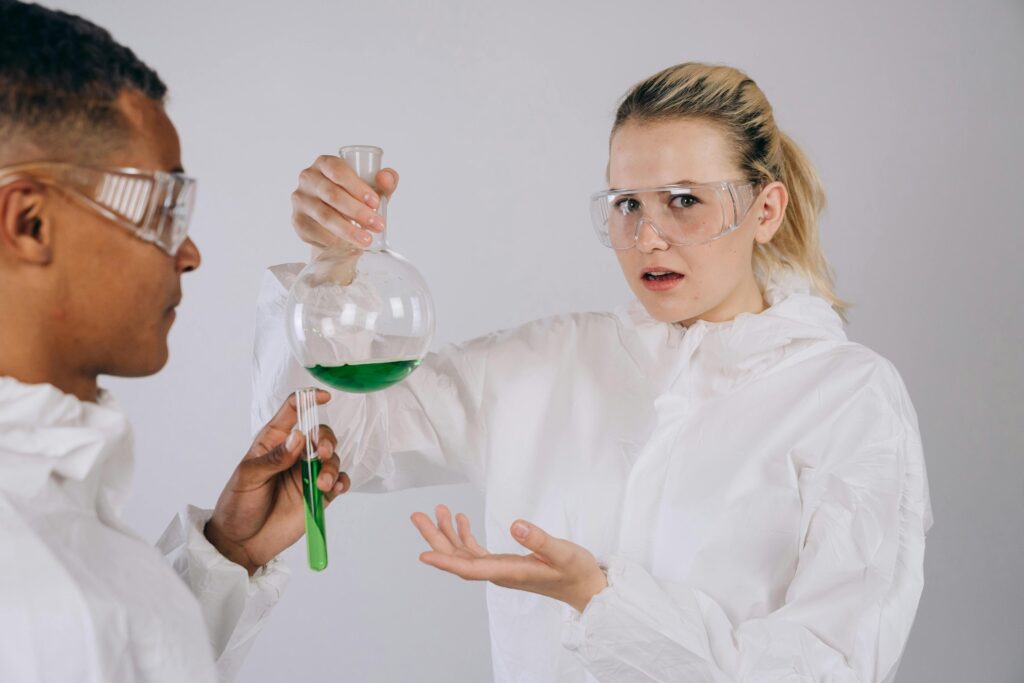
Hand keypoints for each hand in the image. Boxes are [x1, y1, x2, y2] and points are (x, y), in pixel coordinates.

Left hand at [205, 391, 350, 573]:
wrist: (241, 543)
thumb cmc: (238, 505)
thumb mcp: (248, 477)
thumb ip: (274, 458)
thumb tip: (298, 437)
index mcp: (274, 442)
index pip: (293, 411)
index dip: (308, 399)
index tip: (323, 397)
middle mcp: (294, 455)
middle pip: (320, 434)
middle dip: (326, 440)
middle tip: (320, 454)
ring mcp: (307, 475)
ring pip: (332, 459)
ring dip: (332, 467)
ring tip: (322, 485)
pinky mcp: (318, 496)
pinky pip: (338, 482)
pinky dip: (341, 482)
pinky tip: (334, 489)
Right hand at [291, 154, 399, 250]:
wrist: (338, 223)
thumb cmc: (356, 200)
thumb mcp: (373, 190)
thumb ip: (386, 182)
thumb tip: (385, 177)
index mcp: (325, 163)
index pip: (338, 171)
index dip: (357, 187)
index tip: (375, 203)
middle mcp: (308, 178)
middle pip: (332, 195)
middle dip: (358, 212)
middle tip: (377, 225)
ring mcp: (300, 200)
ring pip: (324, 215)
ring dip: (348, 230)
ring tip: (366, 240)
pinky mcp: (298, 221)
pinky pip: (315, 232)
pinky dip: (333, 240)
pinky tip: (347, 246)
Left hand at [411, 505, 607, 612]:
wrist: (586, 587)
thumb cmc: (576, 572)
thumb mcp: (563, 552)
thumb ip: (540, 541)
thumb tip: (516, 525)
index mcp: (509, 572)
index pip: (470, 568)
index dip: (446, 561)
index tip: (423, 554)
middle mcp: (499, 572)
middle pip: (459, 558)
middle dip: (436, 538)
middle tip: (417, 515)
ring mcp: (500, 568)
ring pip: (464, 553)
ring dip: (447, 533)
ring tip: (435, 510)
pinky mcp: (505, 563)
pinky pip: (477, 551)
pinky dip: (465, 535)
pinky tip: (461, 520)